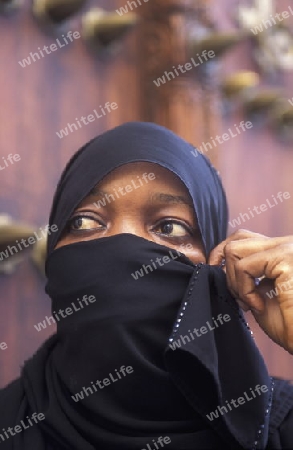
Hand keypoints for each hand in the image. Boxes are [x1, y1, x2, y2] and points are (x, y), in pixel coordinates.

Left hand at [208, 229, 292, 353]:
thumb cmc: (288, 324)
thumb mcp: (260, 293)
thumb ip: (245, 275)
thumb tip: (220, 265)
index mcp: (281, 250)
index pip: (244, 237)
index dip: (223, 254)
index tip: (218, 276)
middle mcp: (287, 244)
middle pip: (237, 238)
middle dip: (227, 270)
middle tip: (239, 298)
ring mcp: (287, 248)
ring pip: (234, 250)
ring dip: (235, 281)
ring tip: (250, 303)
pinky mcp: (285, 258)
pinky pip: (244, 267)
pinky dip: (244, 290)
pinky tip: (259, 306)